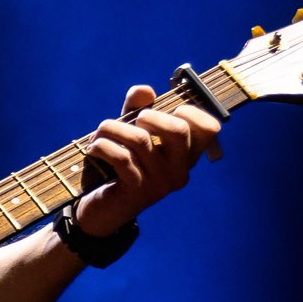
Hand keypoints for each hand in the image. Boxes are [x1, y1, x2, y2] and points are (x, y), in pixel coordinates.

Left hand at [74, 83, 221, 237]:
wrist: (99, 210)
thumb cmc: (117, 168)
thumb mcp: (129, 134)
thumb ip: (137, 109)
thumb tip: (145, 90)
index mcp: (186, 157)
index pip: (209, 129)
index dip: (191, 111)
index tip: (169, 109)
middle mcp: (179, 171)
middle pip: (178, 130)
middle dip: (147, 115)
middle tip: (131, 121)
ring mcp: (160, 184)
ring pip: (140, 139)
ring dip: (112, 128)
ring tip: (100, 132)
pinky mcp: (138, 192)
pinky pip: (121, 157)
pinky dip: (102, 146)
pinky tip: (93, 148)